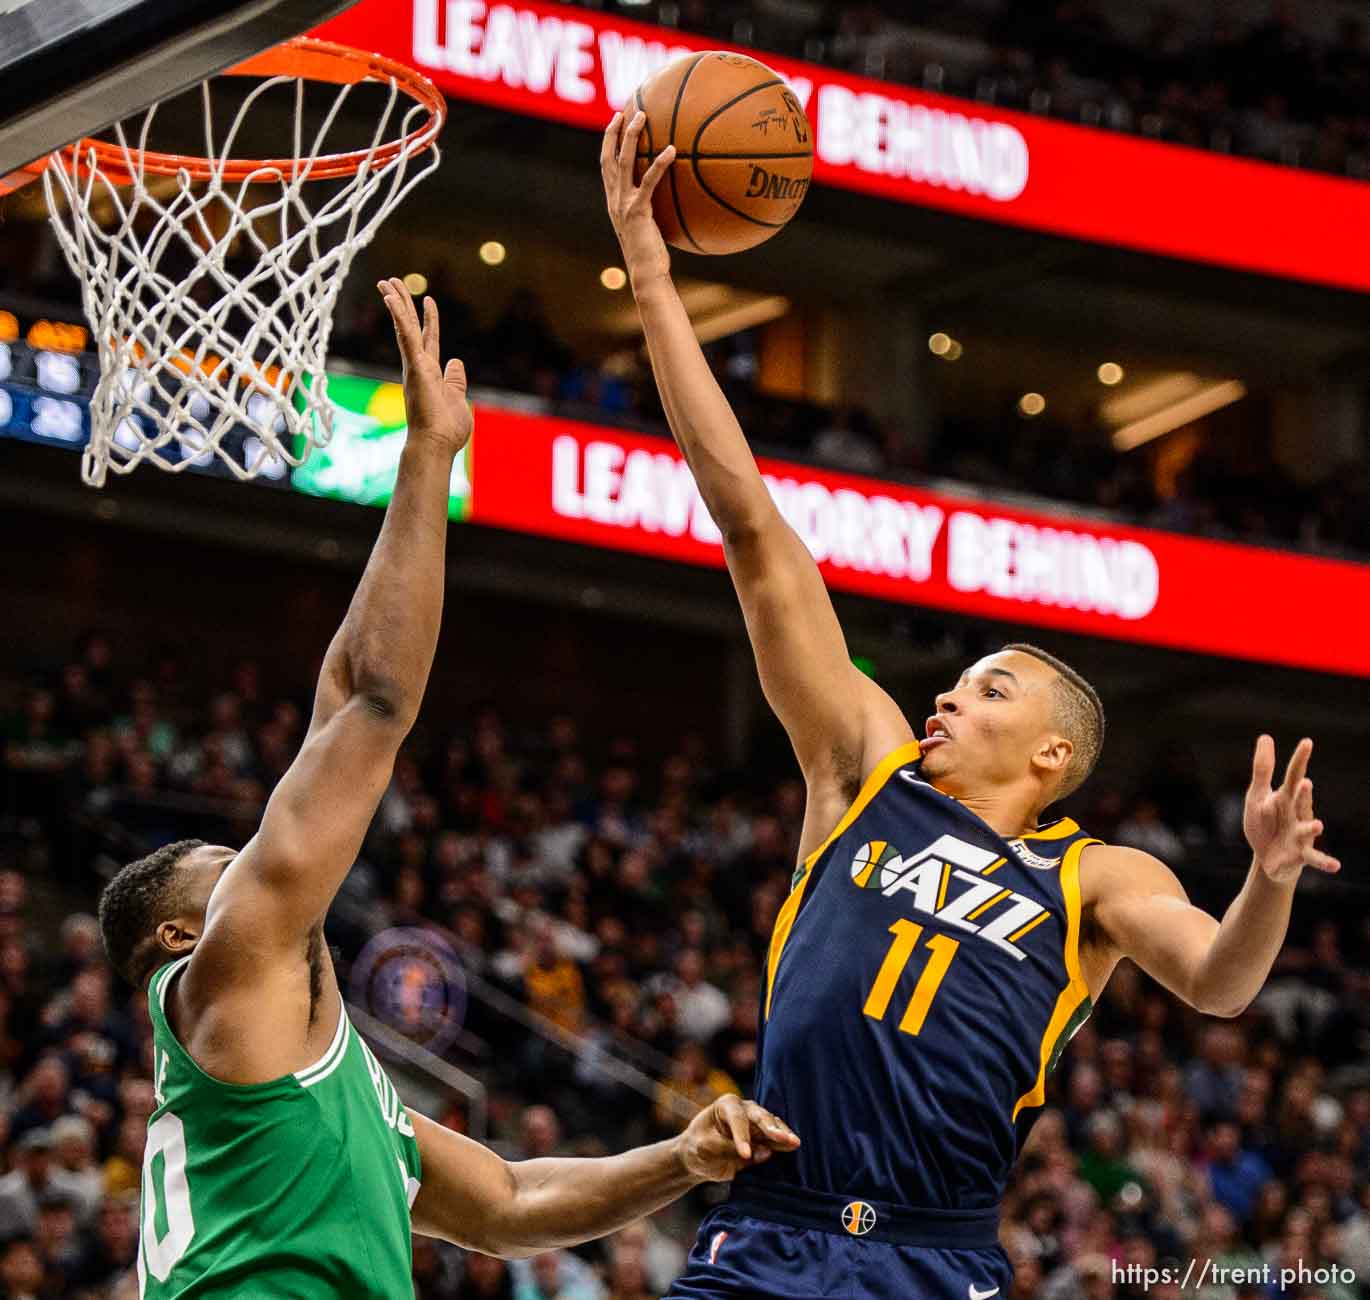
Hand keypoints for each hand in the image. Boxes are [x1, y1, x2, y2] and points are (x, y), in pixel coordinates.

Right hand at [378, 278, 472, 454]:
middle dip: (403, 303)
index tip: (428, 301)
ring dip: (397, 302)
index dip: (429, 320)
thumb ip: (456, 380)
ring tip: (387, 281)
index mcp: (430, 373)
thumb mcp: (458, 399)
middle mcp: (419, 366)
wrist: (436, 444)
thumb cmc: (446, 429)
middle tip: (392, 281)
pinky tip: (390, 298)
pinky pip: (406, 336)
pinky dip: (399, 316)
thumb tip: (456, 362)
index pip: (430, 339)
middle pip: (411, 327)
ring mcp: (415, 366)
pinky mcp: (415, 366)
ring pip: (405, 326)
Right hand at [600, 110, 674, 291]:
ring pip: (623, 162)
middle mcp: (614, 199)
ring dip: (631, 137)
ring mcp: (623, 204)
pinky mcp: (638, 211)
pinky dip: (659, 164)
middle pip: (609, 157)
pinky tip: (672, 150)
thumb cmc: (651, 255)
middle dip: (614, 132)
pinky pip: (648, 181)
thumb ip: (651, 209)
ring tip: (642, 116)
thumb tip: (672, 196)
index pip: (606, 166)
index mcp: (614, 201)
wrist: (646, 273)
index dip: (608, 142)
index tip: (615, 121)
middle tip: (624, 110)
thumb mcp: (648, 228)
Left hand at [677, 1094, 799, 1182]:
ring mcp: (755, 1122)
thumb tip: (764, 1153)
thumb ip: (730, 1149)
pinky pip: (775, 1138)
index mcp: (725, 1105)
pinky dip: (783, 1143)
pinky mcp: (762, 1137)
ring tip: (794, 1143)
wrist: (698, 1157)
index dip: (742, 1136)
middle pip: (760, 1116)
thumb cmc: (698, 1147)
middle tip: (785, 1138)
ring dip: (782, 1135)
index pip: (737, 1119)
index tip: (745, 1154)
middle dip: (772, 1128)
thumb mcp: (705, 1148)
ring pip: (771, 1125)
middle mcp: (744, 1109)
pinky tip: (792, 1147)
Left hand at [1243, 735, 1339, 883]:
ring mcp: (1301, 835)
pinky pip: (1315, 858)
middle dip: (1303, 794)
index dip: (1299, 760)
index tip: (1307, 742)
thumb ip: (1263, 769)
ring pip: (1308, 829)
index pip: (1293, 776)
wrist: (1267, 857)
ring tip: (1318, 825)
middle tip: (1305, 782)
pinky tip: (1335, 866)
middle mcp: (1298, 814)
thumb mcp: (1257, 795)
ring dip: (1312, 828)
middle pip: (1300, 802)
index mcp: (1285, 798)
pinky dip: (1325, 862)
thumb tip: (1266, 736)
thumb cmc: (1265, 822)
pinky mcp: (1300, 854)